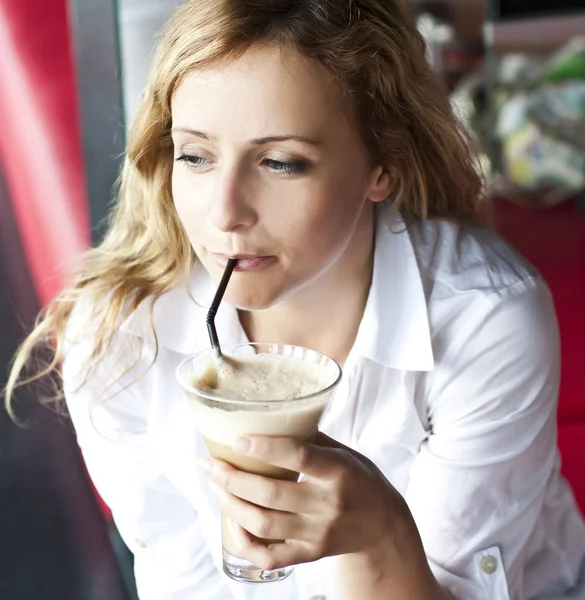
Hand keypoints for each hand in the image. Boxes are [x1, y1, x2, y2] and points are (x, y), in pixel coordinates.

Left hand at [199, 433, 406, 570]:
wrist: (382, 525)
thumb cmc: (358, 479)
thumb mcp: (342, 451)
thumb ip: (309, 439)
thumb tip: (267, 419)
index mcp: (338, 471)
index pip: (299, 457)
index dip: (265, 448)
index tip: (237, 439)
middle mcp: (328, 504)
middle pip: (270, 494)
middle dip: (231, 478)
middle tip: (209, 463)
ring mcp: (318, 533)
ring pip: (263, 524)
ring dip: (230, 504)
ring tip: (215, 485)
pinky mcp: (310, 554)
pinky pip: (269, 556)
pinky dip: (244, 541)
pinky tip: (232, 521)